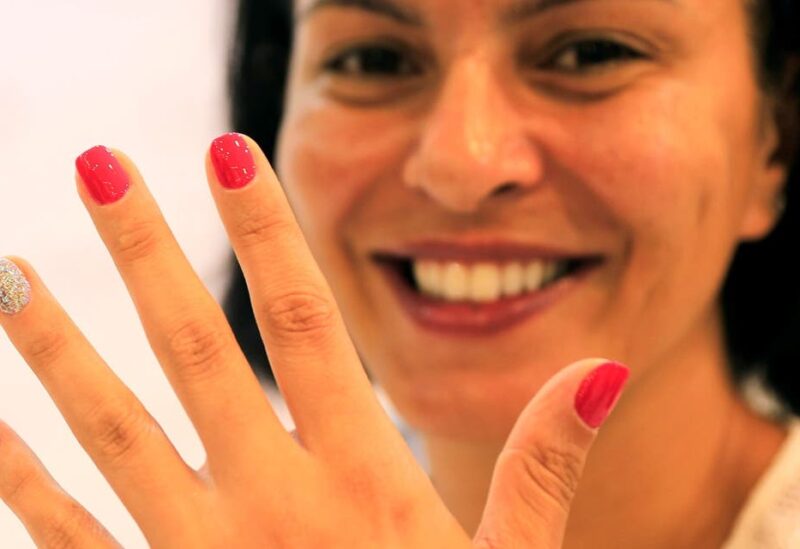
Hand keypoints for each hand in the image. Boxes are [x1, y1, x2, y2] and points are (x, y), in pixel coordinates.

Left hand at [0, 133, 628, 547]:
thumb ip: (544, 466)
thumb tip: (601, 370)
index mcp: (359, 480)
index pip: (305, 322)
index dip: (267, 232)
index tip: (228, 152)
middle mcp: (268, 502)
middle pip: (196, 351)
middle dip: (145, 253)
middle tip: (98, 164)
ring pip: (114, 431)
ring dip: (58, 348)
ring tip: (12, 274)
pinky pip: (72, 536)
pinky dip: (20, 479)